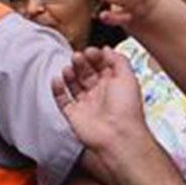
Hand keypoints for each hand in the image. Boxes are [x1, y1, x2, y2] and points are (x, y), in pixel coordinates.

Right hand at [52, 47, 152, 163]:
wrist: (118, 136)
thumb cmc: (126, 109)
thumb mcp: (128, 77)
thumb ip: (118, 60)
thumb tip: (107, 49)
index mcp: (114, 85)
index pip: (102, 66)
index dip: (95, 57)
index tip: (90, 51)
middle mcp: (100, 94)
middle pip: (86, 73)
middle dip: (81, 63)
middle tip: (77, 56)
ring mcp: (86, 105)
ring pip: (73, 85)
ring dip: (70, 74)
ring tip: (68, 68)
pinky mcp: (74, 115)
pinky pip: (62, 100)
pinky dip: (57, 89)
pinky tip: (57, 79)